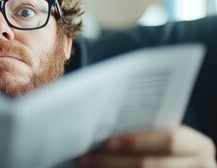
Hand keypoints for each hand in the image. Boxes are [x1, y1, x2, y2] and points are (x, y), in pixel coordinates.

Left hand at [77, 125, 215, 167]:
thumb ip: (145, 131)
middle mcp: (201, 167)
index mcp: (200, 146)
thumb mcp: (163, 138)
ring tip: (87, 165)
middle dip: (112, 162)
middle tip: (85, 158)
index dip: (138, 141)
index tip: (107, 142)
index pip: (171, 140)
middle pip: (149, 165)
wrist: (177, 166)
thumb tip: (104, 123)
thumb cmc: (163, 148)